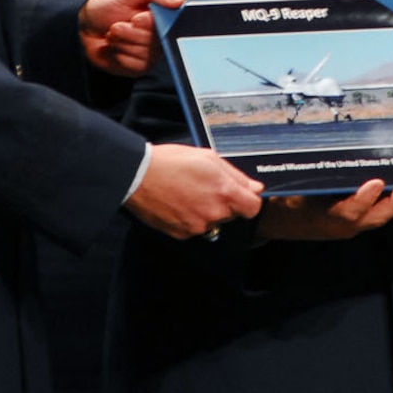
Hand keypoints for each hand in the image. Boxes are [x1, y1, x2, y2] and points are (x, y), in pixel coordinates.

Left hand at [79, 0, 185, 76]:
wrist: (86, 26)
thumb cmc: (108, 6)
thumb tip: (179, 0)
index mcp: (163, 16)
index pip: (169, 24)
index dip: (149, 23)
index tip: (135, 18)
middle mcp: (161, 35)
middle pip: (154, 40)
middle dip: (129, 32)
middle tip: (116, 25)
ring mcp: (151, 53)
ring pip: (143, 53)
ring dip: (121, 43)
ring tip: (113, 34)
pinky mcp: (140, 67)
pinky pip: (135, 65)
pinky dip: (119, 55)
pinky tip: (113, 47)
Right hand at [126, 144, 263, 238]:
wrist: (137, 176)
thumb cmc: (170, 162)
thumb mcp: (208, 158)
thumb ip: (236, 176)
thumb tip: (255, 188)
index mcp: (224, 192)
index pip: (253, 208)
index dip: (248, 200)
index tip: (241, 195)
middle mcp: (213, 213)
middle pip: (232, 215)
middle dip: (223, 203)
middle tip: (204, 187)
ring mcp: (197, 226)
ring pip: (212, 222)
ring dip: (206, 212)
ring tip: (188, 193)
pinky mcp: (182, 234)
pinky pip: (194, 229)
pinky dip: (190, 219)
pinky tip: (178, 203)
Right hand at [256, 179, 392, 241]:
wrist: (279, 221)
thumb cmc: (284, 199)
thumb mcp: (291, 186)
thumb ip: (309, 174)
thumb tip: (325, 148)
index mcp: (322, 217)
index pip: (346, 211)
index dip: (363, 199)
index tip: (376, 183)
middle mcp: (341, 225)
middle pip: (374, 216)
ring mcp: (352, 225)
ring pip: (381, 215)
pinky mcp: (358, 221)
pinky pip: (380, 212)